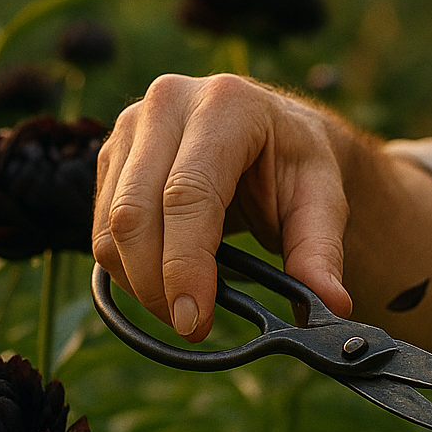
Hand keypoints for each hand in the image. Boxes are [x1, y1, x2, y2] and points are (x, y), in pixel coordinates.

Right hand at [93, 73, 355, 341]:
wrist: (273, 131)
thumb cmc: (297, 162)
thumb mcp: (323, 199)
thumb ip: (321, 251)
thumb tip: (330, 305)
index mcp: (228, 104)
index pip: (188, 194)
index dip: (185, 265)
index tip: (194, 322)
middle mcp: (168, 104)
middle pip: (136, 212)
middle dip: (157, 284)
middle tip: (192, 327)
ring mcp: (130, 126)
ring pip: (110, 225)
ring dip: (140, 283)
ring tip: (186, 309)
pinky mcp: (111, 155)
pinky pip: (101, 227)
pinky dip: (128, 269)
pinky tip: (166, 284)